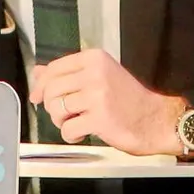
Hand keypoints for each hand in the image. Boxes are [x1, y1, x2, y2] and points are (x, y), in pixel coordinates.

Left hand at [31, 49, 181, 155]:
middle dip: (50, 106)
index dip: (41, 85)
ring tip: (75, 122)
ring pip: (56, 108)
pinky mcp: (99, 118)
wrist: (156, 119)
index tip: (37, 96)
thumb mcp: (99, 76)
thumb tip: (37, 72)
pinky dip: (70, 135)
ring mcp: (97, 95)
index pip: (53, 68)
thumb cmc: (128, 99)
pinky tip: (82, 133)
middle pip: (51, 89)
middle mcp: (95, 73)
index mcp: (94, 58)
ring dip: (61, 121)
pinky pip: (67, 128)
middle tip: (63, 114)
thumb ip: (69, 73)